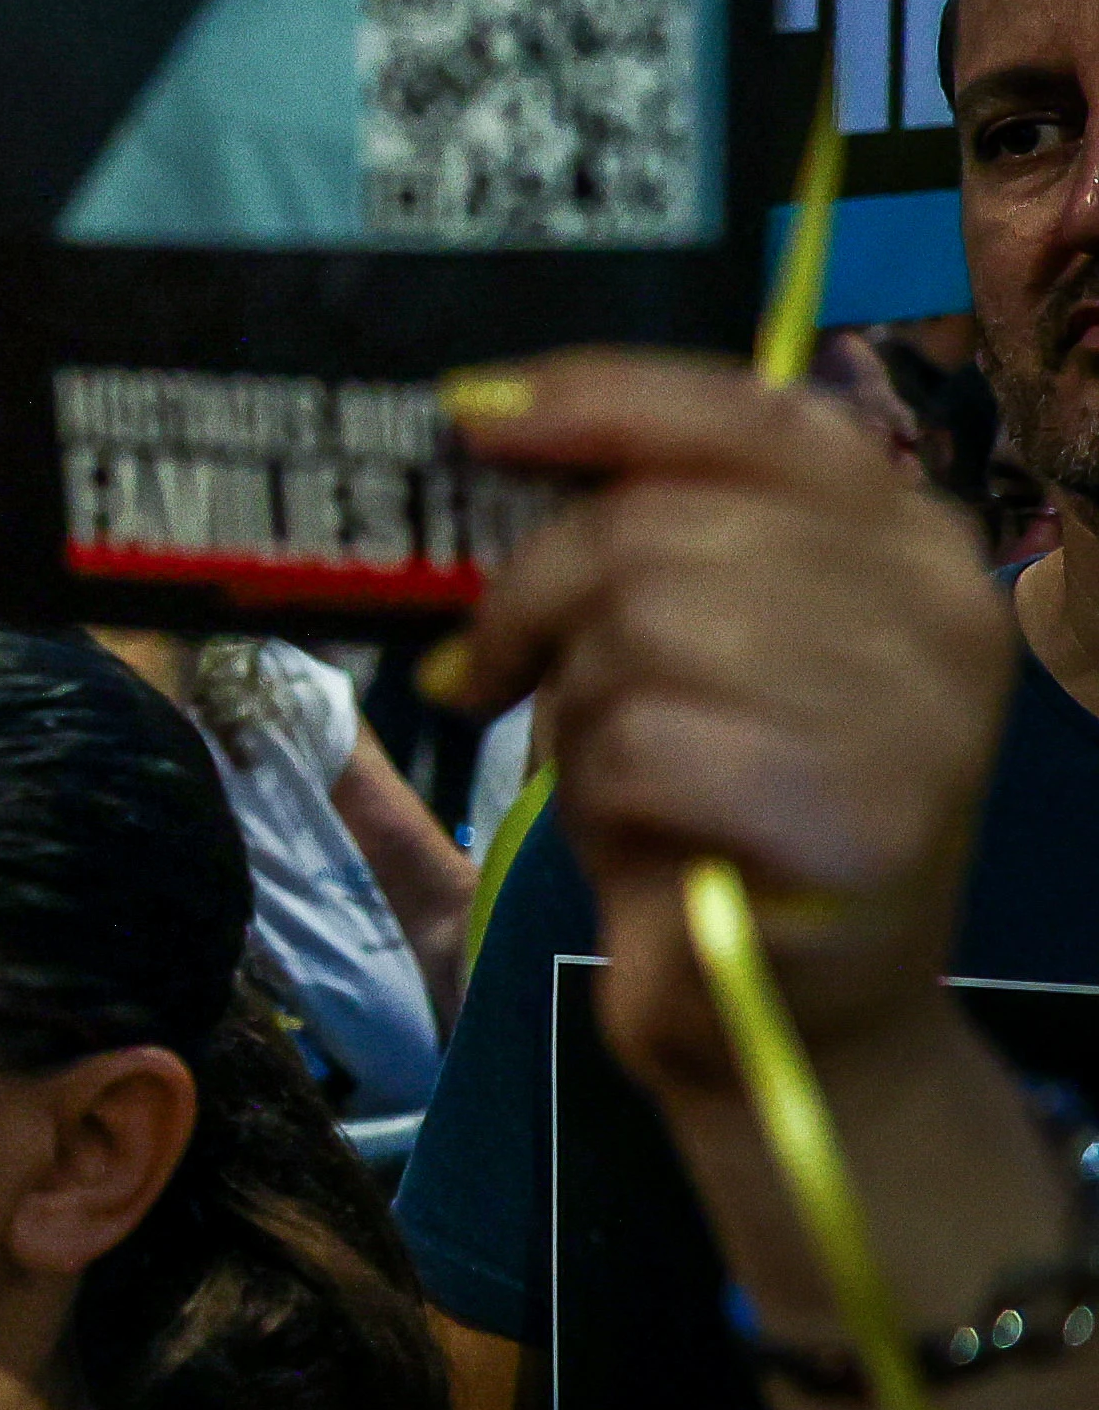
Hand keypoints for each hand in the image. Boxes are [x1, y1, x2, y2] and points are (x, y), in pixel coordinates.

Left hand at [441, 352, 1009, 1109]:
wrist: (783, 1009)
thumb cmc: (714, 801)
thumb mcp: (675, 630)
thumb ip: (635, 518)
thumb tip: (489, 410)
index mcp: (911, 535)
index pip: (748, 412)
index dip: (595, 400)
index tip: (468, 416)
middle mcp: (941, 604)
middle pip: (658, 526)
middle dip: (538, 597)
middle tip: (501, 672)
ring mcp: (919, 716)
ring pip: (646, 627)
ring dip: (580, 704)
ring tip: (615, 766)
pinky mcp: (865, 825)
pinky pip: (647, 746)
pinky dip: (602, 789)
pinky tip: (647, 835)